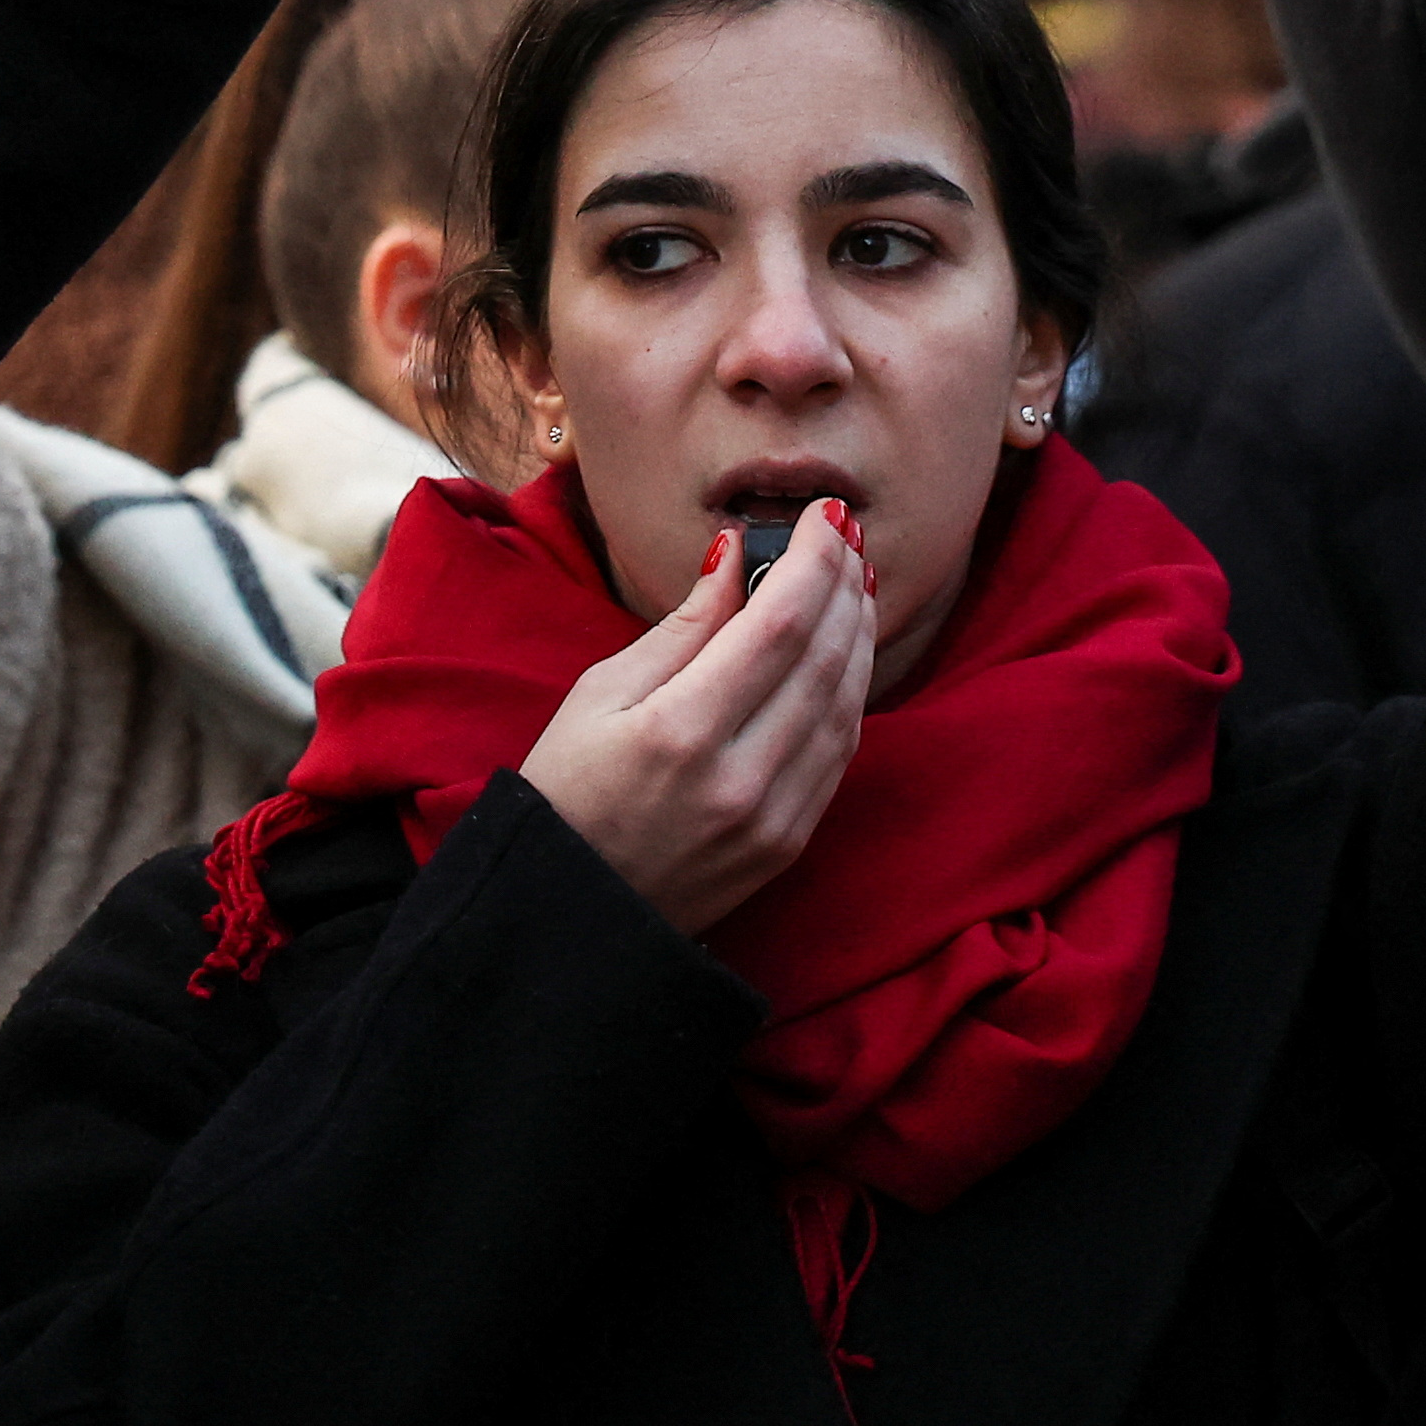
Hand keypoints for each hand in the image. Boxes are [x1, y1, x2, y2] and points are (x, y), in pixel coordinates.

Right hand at [515, 506, 875, 936]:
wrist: (570, 911)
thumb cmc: (567, 789)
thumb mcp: (600, 693)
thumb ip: (683, 626)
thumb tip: (737, 553)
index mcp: (680, 731)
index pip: (779, 625)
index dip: (812, 560)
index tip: (824, 514)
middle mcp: (740, 778)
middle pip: (823, 658)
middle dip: (843, 583)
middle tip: (847, 533)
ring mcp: (773, 819)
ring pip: (846, 705)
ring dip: (859, 633)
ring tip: (855, 579)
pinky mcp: (788, 844)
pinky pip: (841, 753)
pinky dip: (852, 691)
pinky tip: (847, 650)